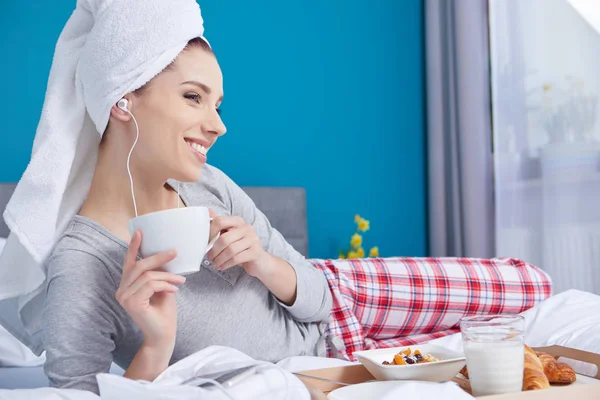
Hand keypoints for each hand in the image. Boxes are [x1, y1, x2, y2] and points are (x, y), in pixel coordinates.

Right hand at [115, 230, 184, 348]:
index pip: (129, 263)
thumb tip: (166, 255)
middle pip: (138, 266)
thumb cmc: (163, 313)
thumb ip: (159, 274)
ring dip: (167, 276)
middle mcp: (122, 291)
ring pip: (147, 275)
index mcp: (127, 286)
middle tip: (174, 252)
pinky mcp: (132, 304)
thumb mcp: (162, 288)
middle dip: (158, 257)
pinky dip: (165, 284)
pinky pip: (151, 285)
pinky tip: (174, 289)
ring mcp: (124, 298)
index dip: (134, 247)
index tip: (139, 232)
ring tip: (181, 280)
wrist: (163, 335)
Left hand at [207, 215, 270, 276]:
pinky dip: (226, 264)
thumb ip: (219, 225)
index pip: (220, 221)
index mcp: (238, 221)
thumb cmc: (241, 247)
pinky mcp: (256, 252)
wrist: (260, 261)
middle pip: (224, 238)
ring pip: (230, 250)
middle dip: (214, 250)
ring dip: (219, 259)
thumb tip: (208, 210)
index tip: (205, 244)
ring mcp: (253, 239)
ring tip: (215, 264)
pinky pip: (236, 258)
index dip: (209, 233)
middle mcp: (247, 228)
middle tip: (209, 258)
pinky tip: (222, 267)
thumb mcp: (229, 235)